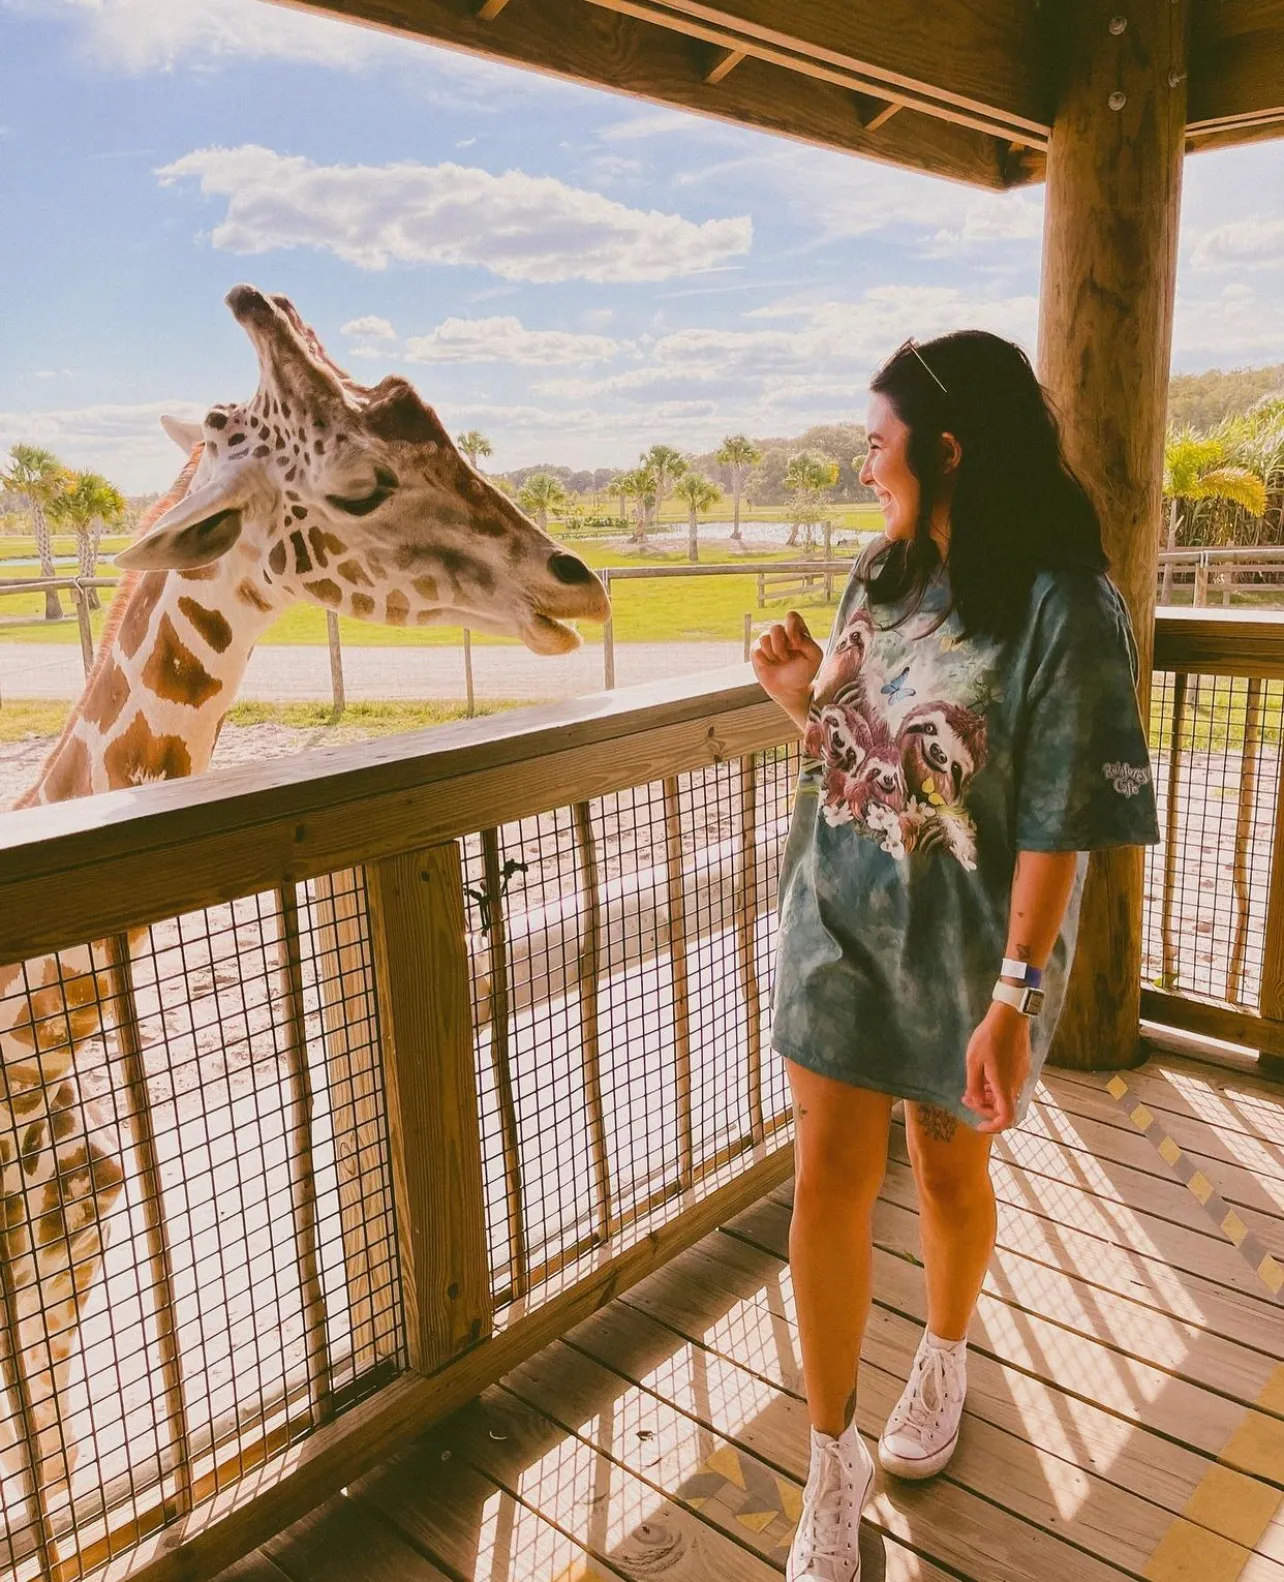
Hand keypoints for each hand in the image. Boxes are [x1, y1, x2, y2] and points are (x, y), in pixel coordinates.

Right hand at [750, 610, 822, 719]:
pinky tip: (770, 665)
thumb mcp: (814, 657)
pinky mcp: (757, 650)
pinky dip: (765, 661)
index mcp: (797, 630)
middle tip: (787, 658)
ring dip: (774, 654)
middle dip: (782, 647)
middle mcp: (782, 632)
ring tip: (779, 661)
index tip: (796, 644)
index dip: (792, 628)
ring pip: (764, 638)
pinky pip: (757, 651)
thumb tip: (792, 637)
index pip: (791, 616)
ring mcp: (768, 640)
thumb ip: (808, 642)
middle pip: (776, 628)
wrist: (788, 689)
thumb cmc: (803, 672)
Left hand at [961, 1003, 1031, 1133]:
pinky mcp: (1023, 1065)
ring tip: (972, 1087)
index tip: (978, 1125)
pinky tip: (985, 1075)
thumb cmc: (989, 1037)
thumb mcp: (973, 1061)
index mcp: (1005, 1086)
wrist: (1010, 1016)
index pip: (1006, 1118)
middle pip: (1004, 1108)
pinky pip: (1010, 1084)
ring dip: (990, 1097)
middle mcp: (1017, 1083)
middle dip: (984, 1108)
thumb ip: (974, 1085)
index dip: (992, 1127)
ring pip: (1007, 1095)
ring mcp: (1022, 1074)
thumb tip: (976, 1101)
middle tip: (966, 1098)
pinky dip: (997, 1086)